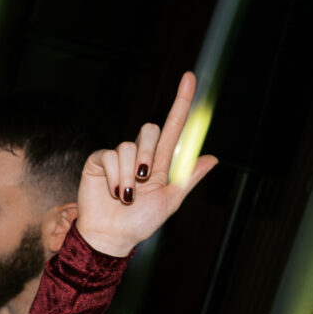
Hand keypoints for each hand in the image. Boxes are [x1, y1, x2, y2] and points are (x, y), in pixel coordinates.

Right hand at [73, 71, 218, 257]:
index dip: (182, 101)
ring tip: (127, 196)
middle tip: (145, 178)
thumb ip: (188, 178)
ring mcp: (119, 157)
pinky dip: (115, 176)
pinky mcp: (99, 161)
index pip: (174, 125)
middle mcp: (140, 155)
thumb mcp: (170, 201)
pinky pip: (110, 155)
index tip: (189, 77)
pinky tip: (114, 192)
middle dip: (148, 153)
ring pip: (129, 145)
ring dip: (129, 174)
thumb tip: (213, 158)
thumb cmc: (140, 223)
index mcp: (160, 162)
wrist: (112, 237)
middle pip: (150, 129)